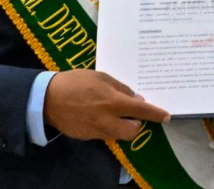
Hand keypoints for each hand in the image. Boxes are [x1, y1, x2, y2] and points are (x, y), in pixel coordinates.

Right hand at [42, 69, 169, 140]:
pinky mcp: (87, 136)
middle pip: (132, 131)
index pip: (142, 111)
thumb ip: (119, 88)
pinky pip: (104, 134)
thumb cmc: (75, 82)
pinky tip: (97, 115)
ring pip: (118, 134)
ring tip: (112, 111)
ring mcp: (97, 131)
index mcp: (113, 102)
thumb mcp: (100, 77)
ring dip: (121, 125)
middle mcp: (107, 120)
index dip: (156, 114)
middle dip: (136, 124)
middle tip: (132, 113)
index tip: (166, 117)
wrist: (46, 99)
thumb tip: (134, 98)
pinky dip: (106, 126)